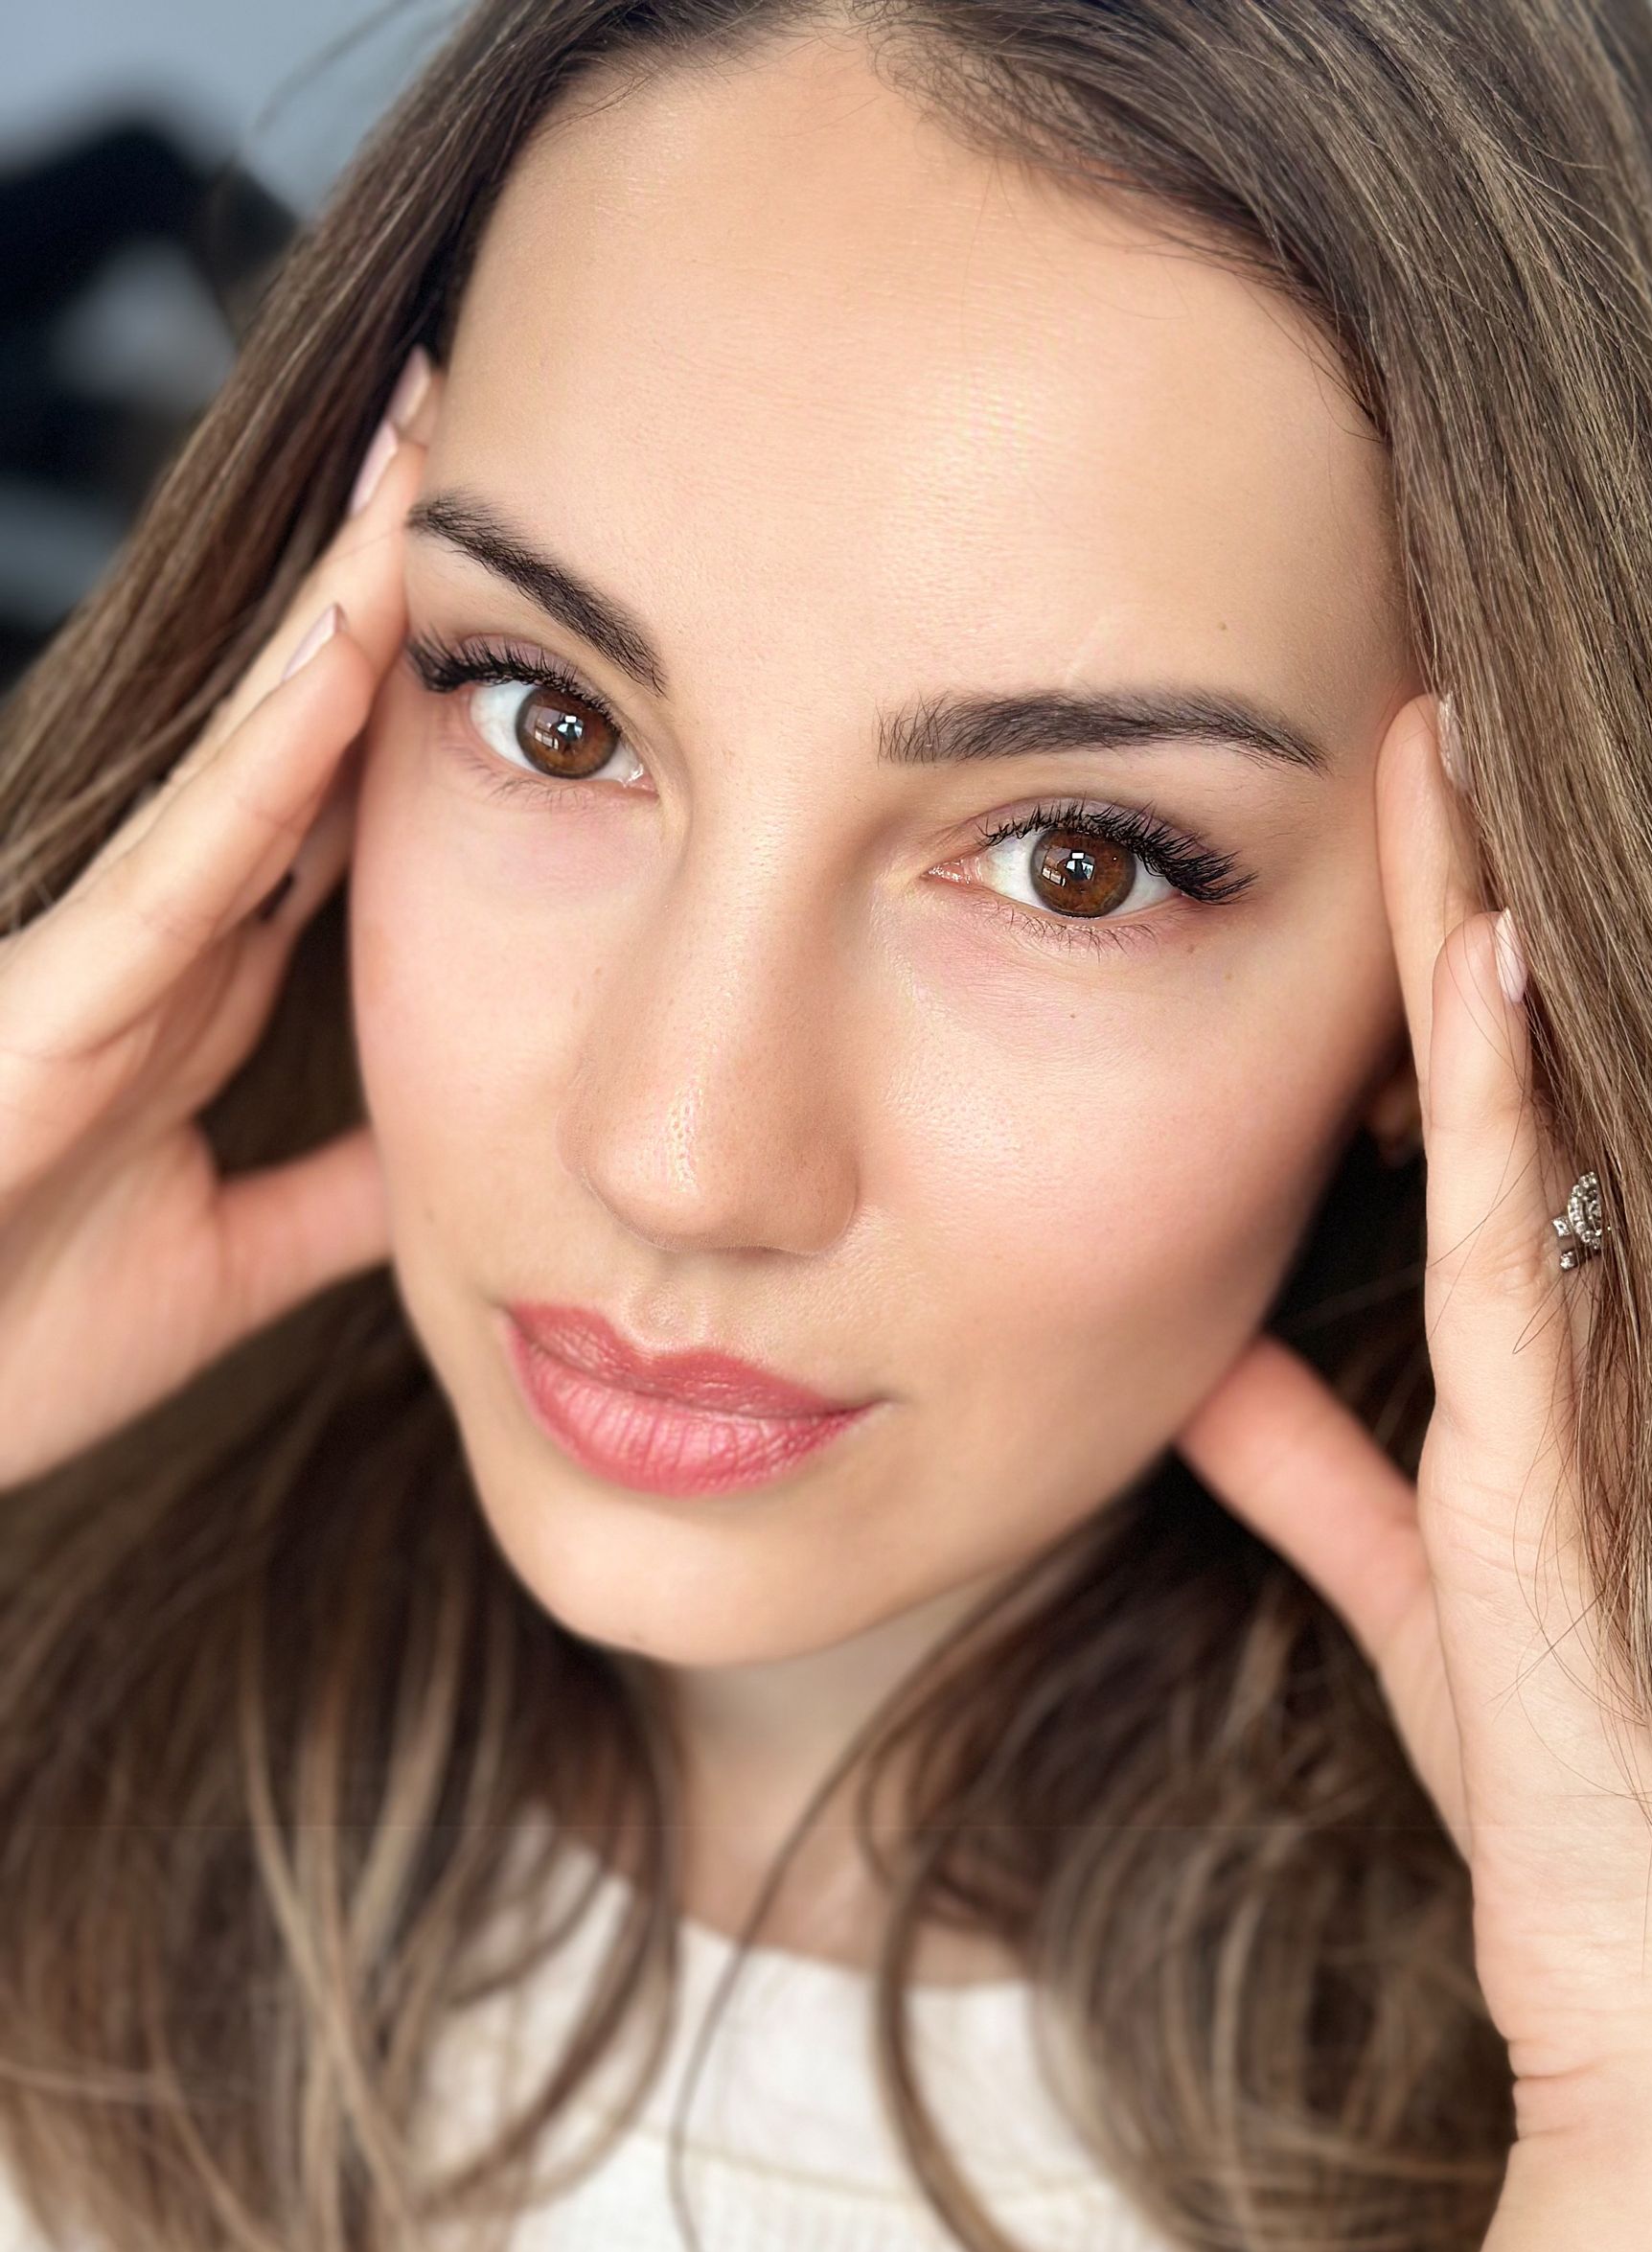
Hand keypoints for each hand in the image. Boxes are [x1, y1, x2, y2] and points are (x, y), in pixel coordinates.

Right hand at [0, 371, 437, 1491]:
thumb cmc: (11, 1340)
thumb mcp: (230, 1260)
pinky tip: (343, 653)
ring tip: (425, 466)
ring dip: (338, 617)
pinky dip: (268, 756)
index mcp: (202, 989)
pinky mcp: (53, 994)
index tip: (534, 604)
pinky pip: (182, 857)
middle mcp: (159, 940)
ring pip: (248, 755)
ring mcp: (103, 952)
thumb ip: (336, 1195)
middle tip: (485, 444)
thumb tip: (458, 1148)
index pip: (337, 810)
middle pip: (300, 736)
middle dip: (384, 597)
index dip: (426, 702)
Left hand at [1174, 692, 1651, 2145]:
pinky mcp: (1576, 1448)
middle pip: (1528, 1064)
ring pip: (1543, 1107)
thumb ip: (1314, 1469)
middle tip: (1430, 699)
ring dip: (1482, 926)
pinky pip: (1528, 1234)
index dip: (1449, 965)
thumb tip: (1202, 1364)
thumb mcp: (1425, 1590)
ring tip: (1442, 742)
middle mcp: (1603, 1332)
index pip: (1490, 1114)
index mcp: (1557, 1353)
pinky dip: (1508, 1094)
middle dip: (1472, 886)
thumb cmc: (1577, 1793)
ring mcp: (1605, 1377)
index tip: (1406, 820)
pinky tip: (1482, 952)